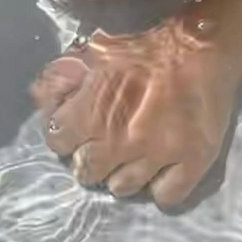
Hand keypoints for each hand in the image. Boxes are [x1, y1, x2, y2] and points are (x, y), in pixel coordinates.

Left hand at [31, 19, 241, 207]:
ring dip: (122, 175)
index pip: (59, 143)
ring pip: (123, 188)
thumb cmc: (145, 48)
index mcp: (92, 112)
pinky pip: (166, 196)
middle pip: (87, 172)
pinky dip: (161, 187)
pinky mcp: (192, 162)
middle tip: (105, 147)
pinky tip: (160, 171)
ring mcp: (157, 156)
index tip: (78, 131)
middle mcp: (120, 141)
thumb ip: (61, 78)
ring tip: (131, 159)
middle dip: (91, 159)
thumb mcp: (93, 53)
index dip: (66, 136)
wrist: (201, 46)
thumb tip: (40, 102)